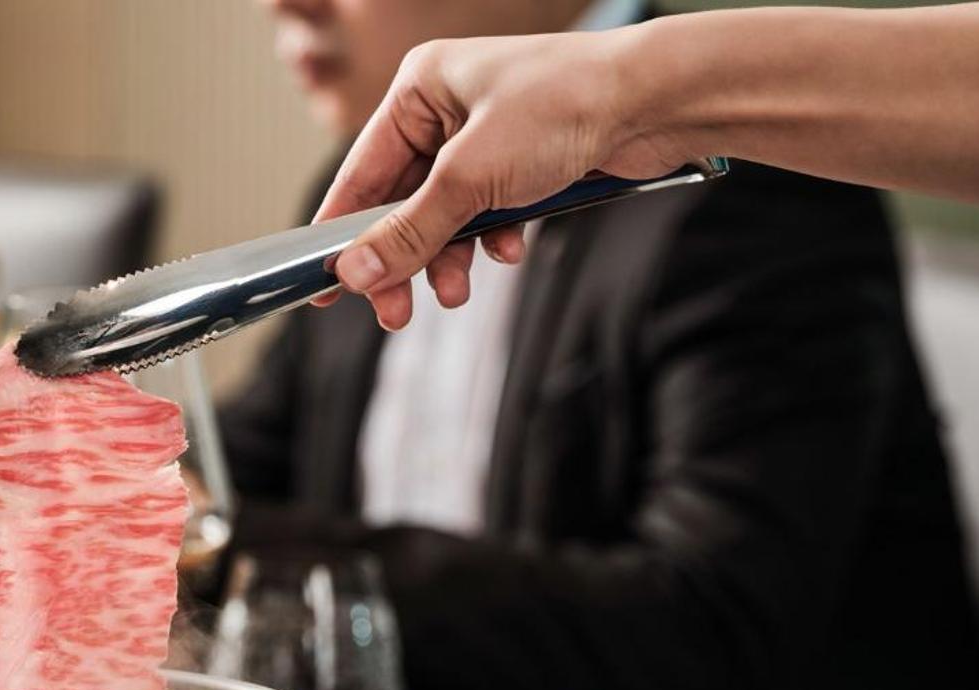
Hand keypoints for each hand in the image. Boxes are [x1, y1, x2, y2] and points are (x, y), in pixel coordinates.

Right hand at [314, 30, 688, 329]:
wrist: (655, 103)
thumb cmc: (564, 106)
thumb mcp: (471, 178)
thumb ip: (410, 232)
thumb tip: (356, 273)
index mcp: (421, 88)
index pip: (361, 172)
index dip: (341, 232)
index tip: (323, 283)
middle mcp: (448, 109)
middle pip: (402, 203)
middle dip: (403, 259)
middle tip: (395, 312)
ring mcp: (487, 137)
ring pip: (446, 217)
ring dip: (448, 258)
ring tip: (455, 292)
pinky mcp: (523, 164)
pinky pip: (486, 215)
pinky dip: (491, 240)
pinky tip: (510, 249)